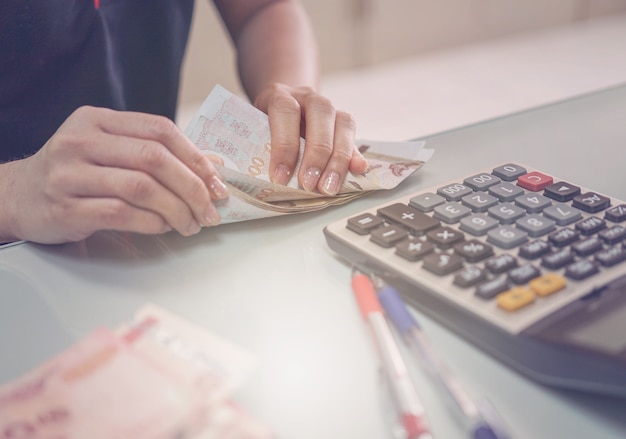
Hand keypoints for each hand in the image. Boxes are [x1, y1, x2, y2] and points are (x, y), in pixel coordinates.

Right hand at [3, 106, 227, 243]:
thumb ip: (155, 153)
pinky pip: (121, 213)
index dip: (196, 156)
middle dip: (192, 187)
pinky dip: (151, 222)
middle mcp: (81, 141)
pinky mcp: (65, 208)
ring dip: (176, 209)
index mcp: (97, 121)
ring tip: (191, 224)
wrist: (18, 196)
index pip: (160, 130)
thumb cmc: (75, 173)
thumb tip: (213, 165)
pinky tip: (163, 227)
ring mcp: (69, 174)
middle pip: (154, 158)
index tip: (217, 182)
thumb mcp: (110, 151)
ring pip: (141, 187)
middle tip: (210, 211)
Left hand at [253, 83, 367, 194]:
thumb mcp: (257, 130)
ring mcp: (329, 107)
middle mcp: (308, 97)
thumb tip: (274, 179)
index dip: (284, 146)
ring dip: (338, 159)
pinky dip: (355, 155)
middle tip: (309, 184)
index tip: (280, 178)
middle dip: (316, 154)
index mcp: (281, 95)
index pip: (285, 112)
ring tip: (329, 187)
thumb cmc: (265, 124)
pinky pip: (354, 136)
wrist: (284, 105)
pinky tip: (357, 170)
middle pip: (321, 115)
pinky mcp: (343, 122)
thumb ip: (264, 147)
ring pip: (343, 123)